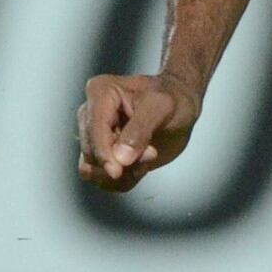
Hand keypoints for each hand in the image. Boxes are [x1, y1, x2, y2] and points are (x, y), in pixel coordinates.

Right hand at [76, 73, 200, 193]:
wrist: (181, 105)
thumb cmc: (172, 98)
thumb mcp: (162, 107)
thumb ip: (140, 130)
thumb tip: (121, 158)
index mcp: (101, 92)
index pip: (93, 129)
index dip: (103, 153)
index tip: (117, 172)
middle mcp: (90, 114)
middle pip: (91, 153)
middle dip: (121, 162)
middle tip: (151, 152)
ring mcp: (94, 135)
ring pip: (93, 170)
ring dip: (123, 174)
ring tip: (148, 156)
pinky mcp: (102, 153)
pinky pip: (103, 179)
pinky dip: (124, 179)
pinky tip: (142, 165)